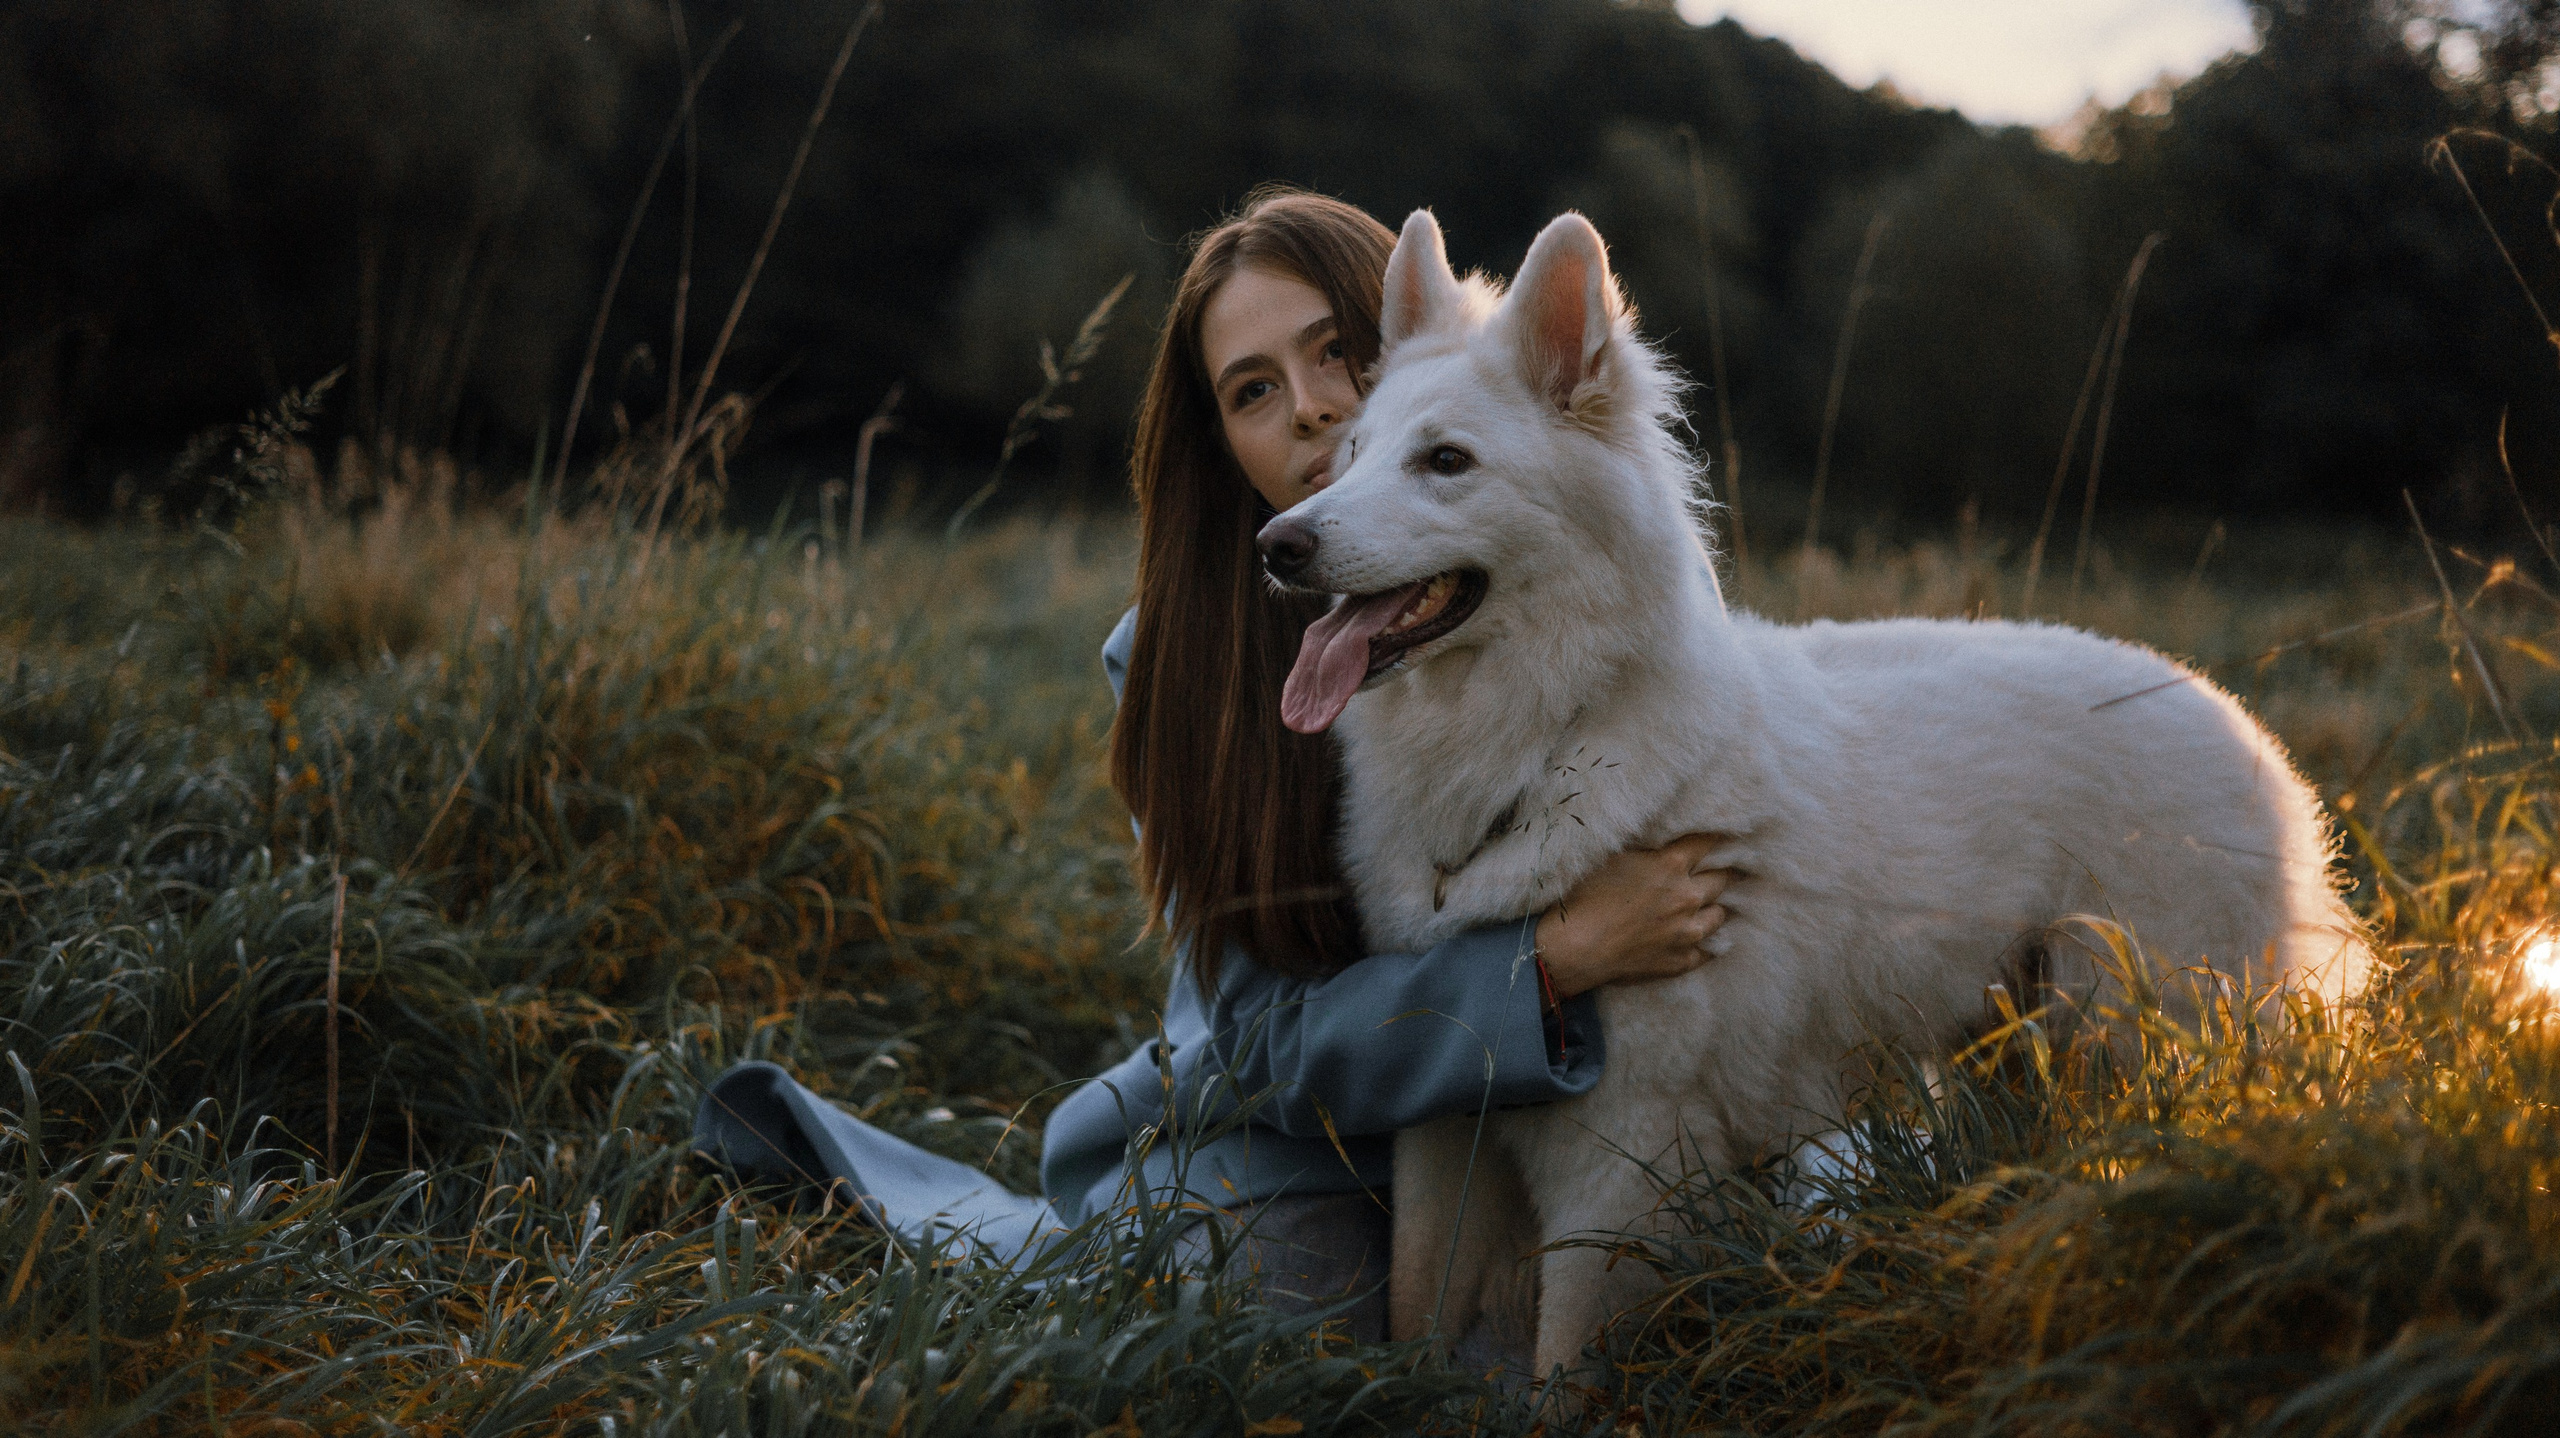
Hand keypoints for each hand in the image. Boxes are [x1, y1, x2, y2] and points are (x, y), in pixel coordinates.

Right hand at [1533, 834, 1730, 998]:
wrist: (1575, 948)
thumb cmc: (1585, 897)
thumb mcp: (1613, 858)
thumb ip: (1646, 850)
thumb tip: (1662, 843)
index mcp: (1670, 866)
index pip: (1708, 842)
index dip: (1717, 837)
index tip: (1725, 834)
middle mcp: (1686, 897)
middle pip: (1723, 879)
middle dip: (1726, 871)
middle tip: (1730, 868)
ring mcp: (1687, 932)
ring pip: (1720, 915)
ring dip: (1715, 906)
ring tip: (1714, 903)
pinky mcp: (1681, 961)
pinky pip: (1708, 950)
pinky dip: (1706, 942)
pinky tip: (1703, 938)